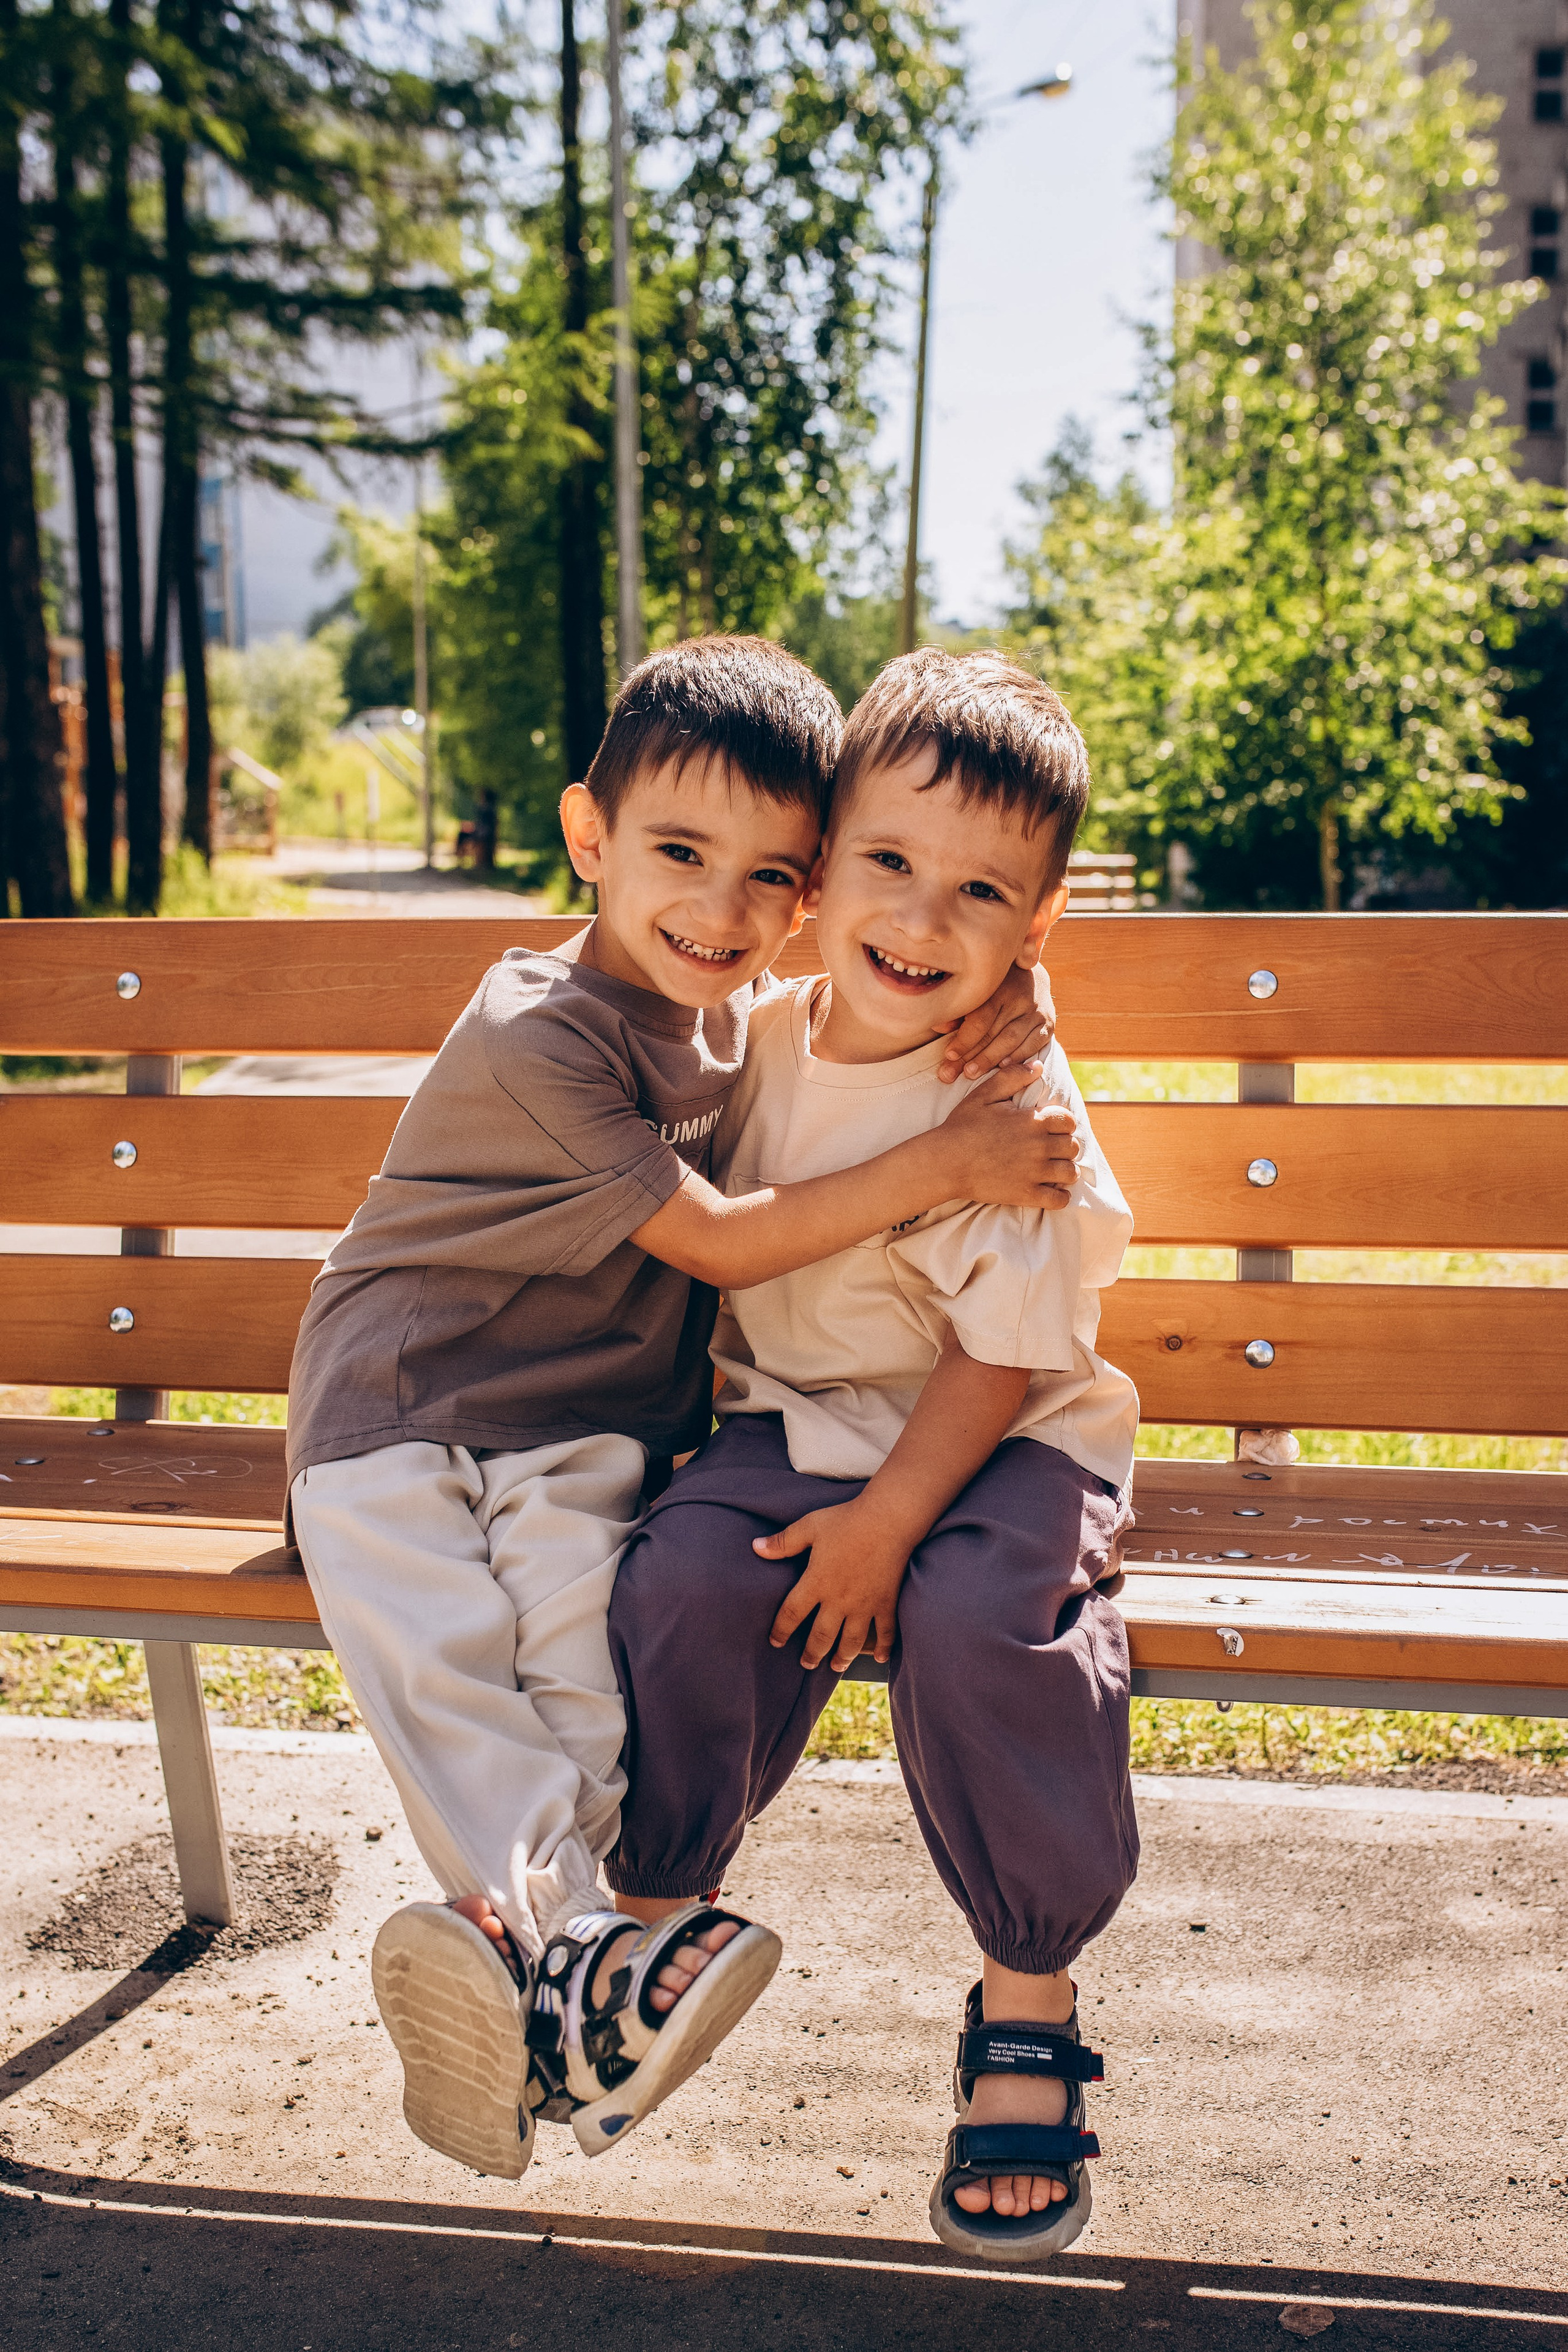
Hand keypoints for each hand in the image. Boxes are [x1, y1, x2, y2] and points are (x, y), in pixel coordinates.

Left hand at [755, 1498, 908, 1669]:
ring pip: (851, 1641)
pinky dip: (883, 1647)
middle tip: (806, 1664)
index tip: (775, 1641)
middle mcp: (839, 1600)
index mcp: (816, 1582)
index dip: (781, 1630)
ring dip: (842, 1657)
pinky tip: (879, 1658)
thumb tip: (755, 1547)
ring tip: (835, 1666)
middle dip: (812, 1654)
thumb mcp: (809, 1526)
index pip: (791, 1614)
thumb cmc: (846, 1520)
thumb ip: (783, 1542)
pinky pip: (885, 1631)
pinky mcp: (886, 1602)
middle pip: (821, 1636)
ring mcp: (864, 1605)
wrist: (888, 1519)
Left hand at [935, 960, 1055, 1082]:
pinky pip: (1033, 1044)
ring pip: (1012, 1040)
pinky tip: (1002, 1067)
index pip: (981, 1019)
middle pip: (994, 1033)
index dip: (964, 1039)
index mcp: (1000, 987)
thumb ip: (959, 1010)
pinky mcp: (1048, 1023)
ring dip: (991, 1059)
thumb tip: (938, 1027)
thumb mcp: (977, 991)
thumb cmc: (995, 987)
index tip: (949, 1055)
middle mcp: (1021, 998)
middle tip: (952, 1073)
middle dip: (971, 1056)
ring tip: (971, 1074)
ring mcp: (1037, 1011)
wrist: (1030, 974)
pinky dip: (1018, 1057)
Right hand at [937, 1065, 1078, 1208]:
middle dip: (1065, 1147)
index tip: (1052, 1129)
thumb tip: (1037, 1066)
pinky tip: (1051, 1191)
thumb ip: (1012, 1077)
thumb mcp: (984, 1095)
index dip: (1062, 1124)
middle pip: (1073, 1147)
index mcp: (1032, 1121)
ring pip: (1070, 1173)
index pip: (1069, 1121)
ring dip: (1065, 1170)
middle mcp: (1039, 1146)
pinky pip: (1058, 1200)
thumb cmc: (962, 1127)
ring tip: (1054, 1170)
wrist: (945, 1162)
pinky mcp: (1026, 1194)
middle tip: (1052, 1149)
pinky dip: (1060, 1197)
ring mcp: (1034, 1172)